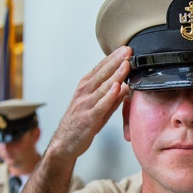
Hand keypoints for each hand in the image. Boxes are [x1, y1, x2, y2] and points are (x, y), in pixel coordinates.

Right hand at [47, 46, 131, 160]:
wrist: (64, 143)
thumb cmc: (80, 124)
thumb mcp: (97, 107)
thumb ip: (112, 97)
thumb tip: (127, 87)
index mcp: (85, 87)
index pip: (101, 68)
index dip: (113, 58)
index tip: (125, 49)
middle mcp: (84, 92)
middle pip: (102, 73)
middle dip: (116, 61)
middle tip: (127, 50)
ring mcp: (86, 104)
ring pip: (103, 87)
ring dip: (115, 75)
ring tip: (126, 64)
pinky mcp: (89, 118)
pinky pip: (101, 105)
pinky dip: (109, 96)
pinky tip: (117, 88)